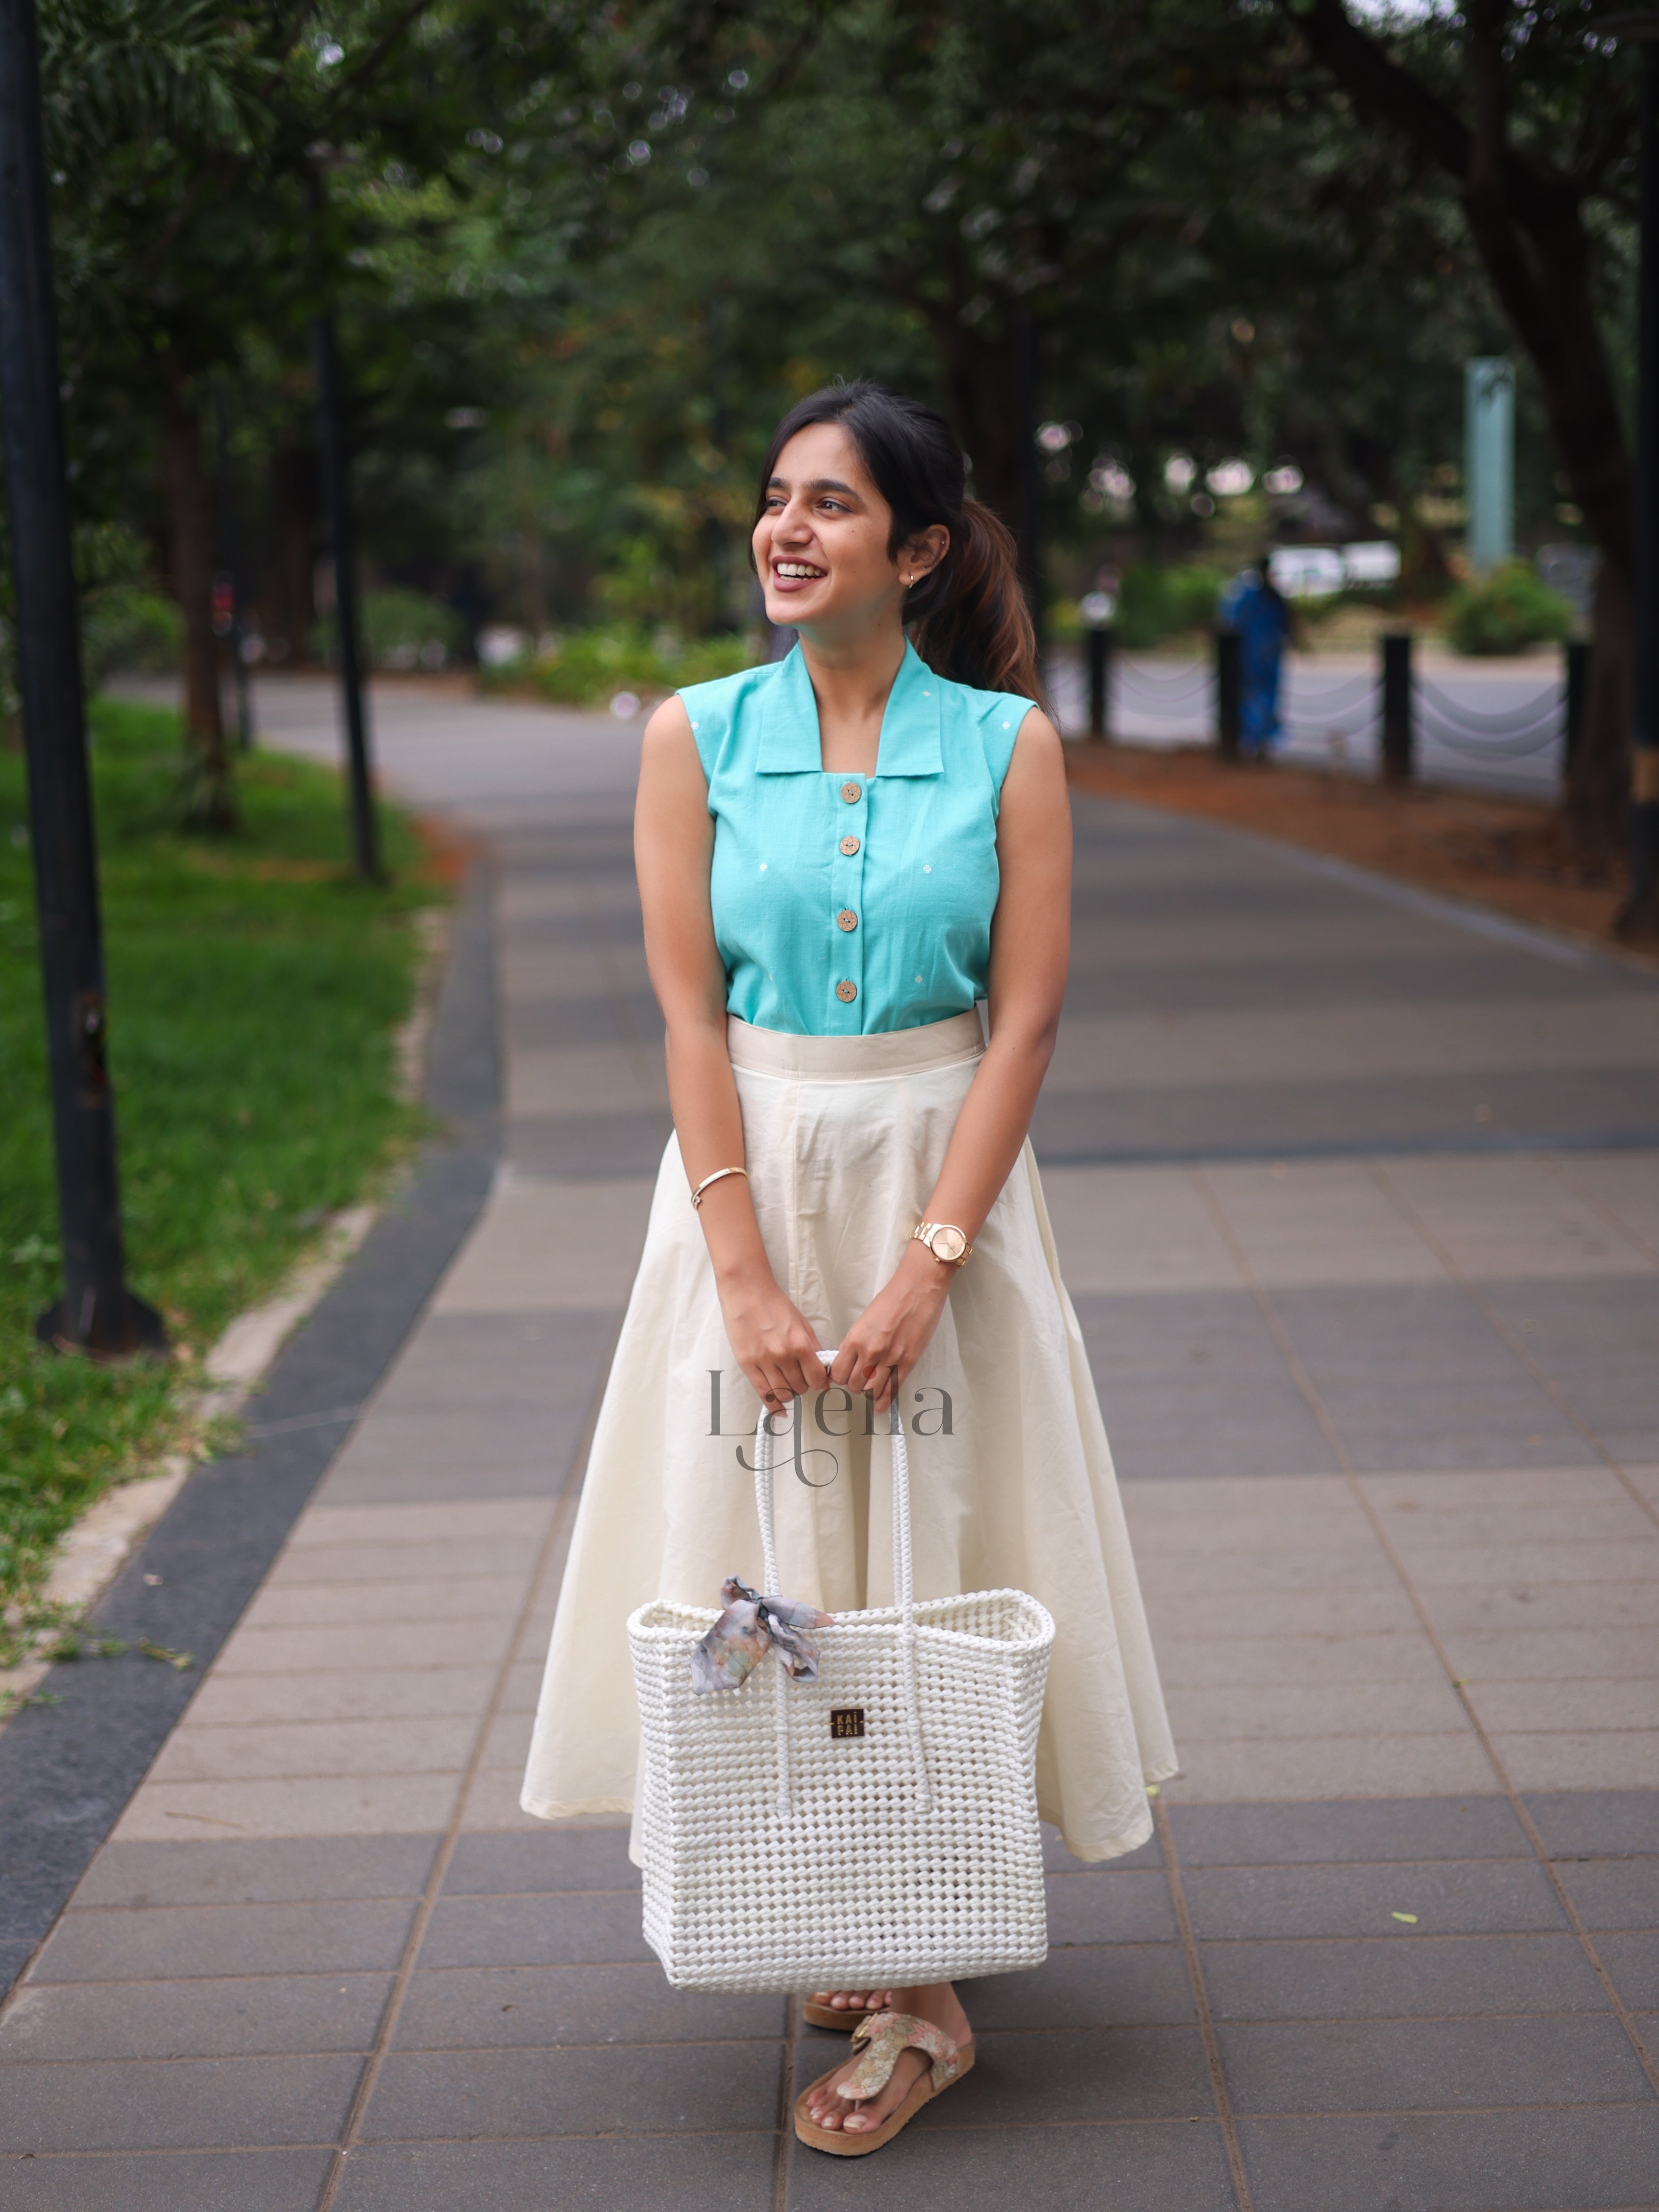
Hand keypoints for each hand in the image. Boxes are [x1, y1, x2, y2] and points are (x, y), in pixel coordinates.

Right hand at [716, 1264, 829, 1412]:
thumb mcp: (801, 1322)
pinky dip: (773, 1405)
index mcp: (799, 1344)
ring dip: (789, 1392)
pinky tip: (779, 1410)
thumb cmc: (774, 1303)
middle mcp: (782, 1356)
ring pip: (783, 1393)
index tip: (818, 1381)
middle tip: (800, 1377)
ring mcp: (763, 1361)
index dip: (819, 1382)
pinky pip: (763, 1393)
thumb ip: (813, 1347)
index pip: (816, 1378)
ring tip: (788, 1384)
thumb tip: (823, 1370)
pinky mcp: (747, 1364)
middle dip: (803, 1385)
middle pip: (800, 1387)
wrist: (746, 1291)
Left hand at [831, 1243, 952, 1412]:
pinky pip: (892, 1391)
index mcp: (855, 1338)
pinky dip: (884, 1402)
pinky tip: (880, 1405)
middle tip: (860, 1379)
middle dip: (855, 1385)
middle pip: (854, 1385)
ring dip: (870, 1392)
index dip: (840, 1377)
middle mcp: (870, 1352)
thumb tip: (848, 1358)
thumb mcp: (864, 1319)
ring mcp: (890, 1359)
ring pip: (871, 1391)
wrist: (918, 1290)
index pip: (838, 1372)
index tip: (844, 1375)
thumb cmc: (892, 1299)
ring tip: (872, 1385)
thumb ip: (855, 1341)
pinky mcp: (908, 1363)